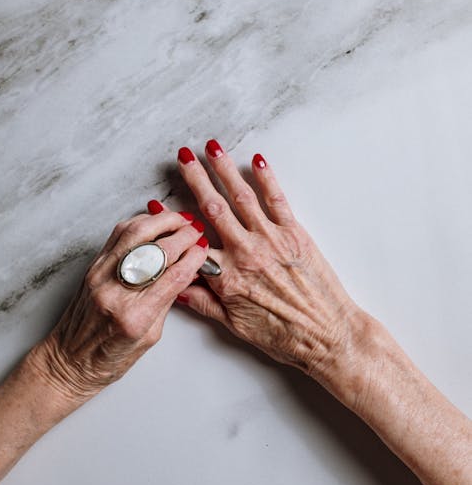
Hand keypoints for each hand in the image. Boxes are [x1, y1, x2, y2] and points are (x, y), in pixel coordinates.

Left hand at [28, 209, 208, 403]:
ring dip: (161, 221)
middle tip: (196, 230)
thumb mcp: (151, 335)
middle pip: (157, 250)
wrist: (69, 360)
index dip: (194, 257)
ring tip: (178, 219)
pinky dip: (139, 224)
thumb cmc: (109, 357)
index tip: (204, 249)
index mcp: (135, 316)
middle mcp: (115, 291)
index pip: (174, 275)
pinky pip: (117, 235)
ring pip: (134, 233)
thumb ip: (167, 300)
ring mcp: (100, 275)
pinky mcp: (92, 267)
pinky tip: (153, 224)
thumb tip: (187, 269)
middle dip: (182, 236)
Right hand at [167, 141, 370, 404]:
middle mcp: (246, 252)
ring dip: (225, 169)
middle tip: (182, 156)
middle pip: (213, 209)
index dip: (172, 222)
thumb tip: (176, 289)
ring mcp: (271, 240)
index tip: (155, 204)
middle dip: (196, 178)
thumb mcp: (235, 327)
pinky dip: (267, 178)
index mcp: (228, 277)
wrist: (329, 336)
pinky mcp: (295, 234)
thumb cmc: (284, 336)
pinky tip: (257, 160)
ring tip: (211, 147)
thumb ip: (204, 304)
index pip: (191, 243)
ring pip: (242, 197)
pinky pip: (277, 200)